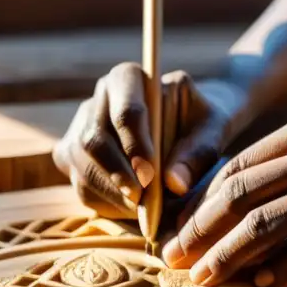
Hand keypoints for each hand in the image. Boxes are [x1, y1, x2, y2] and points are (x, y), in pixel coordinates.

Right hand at [53, 63, 251, 218]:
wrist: (187, 128)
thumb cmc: (201, 122)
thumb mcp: (212, 129)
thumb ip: (198, 152)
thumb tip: (174, 183)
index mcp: (129, 78)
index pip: (125, 111)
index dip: (135, 147)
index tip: (150, 177)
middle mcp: (98, 98)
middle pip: (94, 140)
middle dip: (117, 175)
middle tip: (142, 200)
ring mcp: (81, 126)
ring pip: (81, 164)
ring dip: (110, 193)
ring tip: (141, 209)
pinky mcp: (74, 155)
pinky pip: (79, 183)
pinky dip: (104, 202)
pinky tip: (131, 209)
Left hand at [161, 110, 286, 286]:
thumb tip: (237, 199)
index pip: (237, 167)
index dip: (200, 202)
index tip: (180, 230)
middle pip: (241, 197)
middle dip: (200, 232)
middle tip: (174, 260)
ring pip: (267, 227)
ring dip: (229, 258)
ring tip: (207, 279)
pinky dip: (282, 270)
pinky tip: (265, 284)